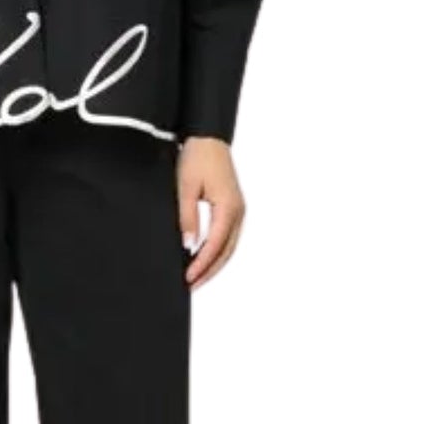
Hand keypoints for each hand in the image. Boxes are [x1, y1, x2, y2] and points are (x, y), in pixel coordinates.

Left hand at [177, 136, 245, 288]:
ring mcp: (238, 211)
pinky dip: (216, 251)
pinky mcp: (233, 208)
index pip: (215, 245)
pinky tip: (202, 258)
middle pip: (226, 252)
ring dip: (213, 264)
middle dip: (209, 271)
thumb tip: (189, 245)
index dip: (201, 264)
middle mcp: (238, 212)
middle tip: (191, 285)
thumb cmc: (197, 157)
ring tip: (195, 278)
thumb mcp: (185, 187)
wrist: (208, 138)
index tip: (188, 278)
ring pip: (228, 247)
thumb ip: (187, 218)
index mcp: (229, 207)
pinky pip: (227, 237)